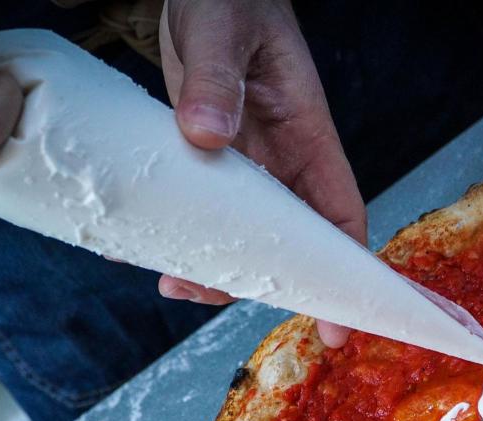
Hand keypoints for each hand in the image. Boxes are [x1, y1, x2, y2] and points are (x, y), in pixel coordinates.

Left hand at [157, 0, 365, 347]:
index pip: (338, 216)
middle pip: (285, 241)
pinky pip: (201, 207)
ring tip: (169, 279)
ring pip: (241, 233)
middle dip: (254, 278)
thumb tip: (206, 137)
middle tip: (201, 293)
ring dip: (210, 264)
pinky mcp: (206, 157)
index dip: (341, 274)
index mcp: (306, 135)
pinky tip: (141, 245)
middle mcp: (280, 159)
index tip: (336, 326)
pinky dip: (178, 231)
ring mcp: (243, 162)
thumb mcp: (222, 33)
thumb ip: (214, 79)